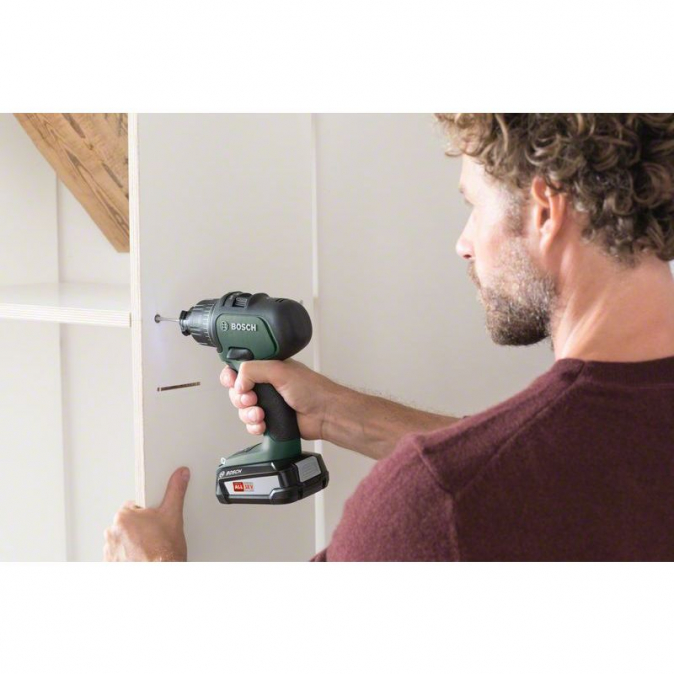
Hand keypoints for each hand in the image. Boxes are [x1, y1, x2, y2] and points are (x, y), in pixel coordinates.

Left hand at [104, 467, 189, 561]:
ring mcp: (110, 550)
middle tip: (155, 535)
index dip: (147, 512)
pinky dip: (128, 556)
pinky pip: (118, 556)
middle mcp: (112, 532)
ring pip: (123, 540)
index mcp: (124, 516)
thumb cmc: (164, 551)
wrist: (161, 575)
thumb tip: (180, 475)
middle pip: (128, 523)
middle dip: (140, 528)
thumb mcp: (173, 515)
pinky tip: (142, 557)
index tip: (154, 520)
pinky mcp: (111, 564)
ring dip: (133, 543)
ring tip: (149, 548)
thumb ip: (176, 490)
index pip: (134, 505)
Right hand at [220, 359, 340, 440]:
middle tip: (251, 399)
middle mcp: (266, 384)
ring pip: (243, 410)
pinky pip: (252, 424)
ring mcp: (268, 403)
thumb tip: (238, 381)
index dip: (232, 376)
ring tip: (260, 414)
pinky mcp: (271, 420)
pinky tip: (263, 424)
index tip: (233, 382)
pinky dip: (254, 426)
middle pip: (237, 391)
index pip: (240, 368)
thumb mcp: (280, 371)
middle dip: (240, 398)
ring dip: (248, 414)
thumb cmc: (313, 390)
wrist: (325, 415)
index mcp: (268, 367)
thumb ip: (254, 369)